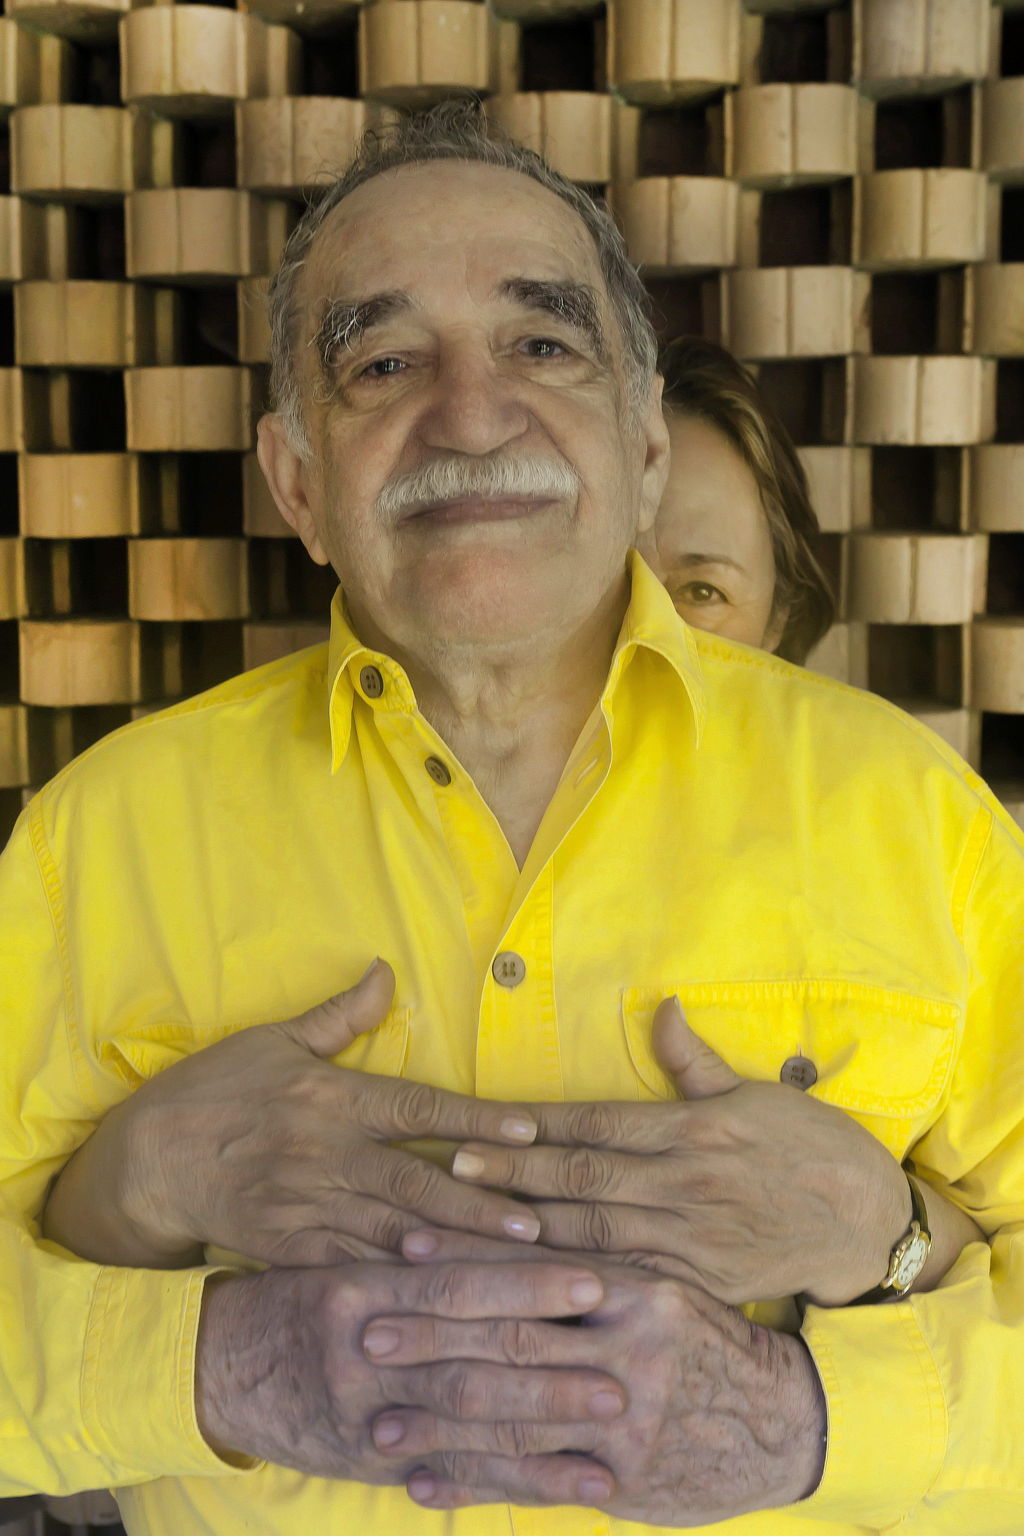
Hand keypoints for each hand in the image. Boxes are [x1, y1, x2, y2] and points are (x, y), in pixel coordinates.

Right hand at [44, 960, 543, 1268]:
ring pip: (391, 1230)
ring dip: (452, 1247)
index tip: (528, 1132)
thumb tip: (387, 969)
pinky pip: (349, 1267)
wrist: (145, 1158)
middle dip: (479, 1202)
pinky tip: (439, 1294)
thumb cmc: (215, 1090)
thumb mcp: (274, 1039)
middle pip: (416, 1181)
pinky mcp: (286, 1248)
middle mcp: (325, 1152)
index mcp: (332, 1098)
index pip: (418, 1108)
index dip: (475, 1120)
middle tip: (537, 1221)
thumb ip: (340, 1016)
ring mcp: (305, 1204)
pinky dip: (395, 1281)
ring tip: (509, 1263)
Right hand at [195, 1256, 623, 1505]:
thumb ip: (420, 1257)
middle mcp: (364, 1352)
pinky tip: (575, 1488)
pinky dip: (519, 1482)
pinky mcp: (372, 1461)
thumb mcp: (347, 1260)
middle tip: (626, 1372)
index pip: (456, 1285)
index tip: (593, 1283)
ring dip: (548, 1429)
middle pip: (472, 1358)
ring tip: (615, 1433)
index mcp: (362, 1288)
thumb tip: (513, 1236)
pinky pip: (453, 1474)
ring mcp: (366, 1414)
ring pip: (470, 1423)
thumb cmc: (297, 1298)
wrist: (215, 1366)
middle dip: (554, 1366)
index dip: (526, 1285)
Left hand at [362, 1244, 825, 1523]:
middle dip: (435, 1337)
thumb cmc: (712, 1340)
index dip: (469, 1255)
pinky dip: (473, 1483)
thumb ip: (596, 1269)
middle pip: (514, 1339)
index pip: (538, 1267)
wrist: (788, 1420)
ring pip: (515, 1417)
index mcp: (641, 1288)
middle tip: (367, 1333)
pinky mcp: (623, 1480)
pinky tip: (421, 1483)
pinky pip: (534, 1482)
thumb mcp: (667, 1285)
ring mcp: (627, 1421)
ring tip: (376, 1421)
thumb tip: (510, 1230)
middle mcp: (632, 1351)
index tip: (406, 1245)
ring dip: (439, 1421)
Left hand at [450, 996, 908, 1304]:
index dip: (537, 1125)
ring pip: (594, 1233)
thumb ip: (695, 1061)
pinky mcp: (699, 1282)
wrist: (865, 1225)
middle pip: (584, 1178)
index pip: (599, 1124)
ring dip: (528, 1226)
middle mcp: (688, 1182)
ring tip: (469, 1220)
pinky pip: (627, 1279)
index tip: (483, 1122)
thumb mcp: (757, 1093)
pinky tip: (529, 1277)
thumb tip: (661, 1006)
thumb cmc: (810, 1148)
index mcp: (696, 1129)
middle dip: (513, 1173)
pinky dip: (575, 1277)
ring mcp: (691, 1238)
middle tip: (452, 1168)